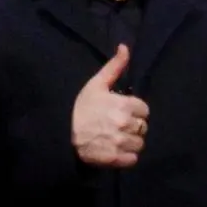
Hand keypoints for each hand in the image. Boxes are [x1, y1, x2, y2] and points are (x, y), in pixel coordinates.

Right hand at [72, 45, 149, 168]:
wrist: (62, 133)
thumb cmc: (81, 107)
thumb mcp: (96, 84)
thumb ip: (114, 67)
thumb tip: (125, 47)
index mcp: (125, 105)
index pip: (144, 110)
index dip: (134, 111)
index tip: (122, 112)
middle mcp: (126, 124)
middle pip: (143, 128)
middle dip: (133, 127)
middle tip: (118, 126)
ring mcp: (121, 143)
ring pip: (139, 144)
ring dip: (131, 142)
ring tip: (116, 139)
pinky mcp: (116, 159)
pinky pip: (133, 159)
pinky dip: (126, 157)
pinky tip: (115, 150)